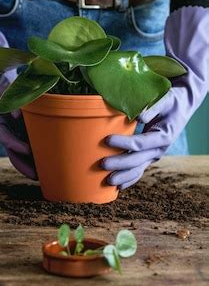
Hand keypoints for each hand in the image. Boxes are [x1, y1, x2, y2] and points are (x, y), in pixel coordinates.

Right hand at [0, 74, 36, 179]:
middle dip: (24, 165)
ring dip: (30, 165)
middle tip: (37, 175)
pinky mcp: (20, 135)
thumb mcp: (6, 90)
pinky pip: (27, 148)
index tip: (27, 150)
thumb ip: (12, 102)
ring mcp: (12, 135)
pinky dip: (35, 156)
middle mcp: (4, 133)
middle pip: (12, 153)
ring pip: (20, 155)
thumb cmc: (4, 86)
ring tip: (45, 175)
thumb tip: (19, 116)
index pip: (4, 137)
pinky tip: (48, 163)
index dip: (15, 145)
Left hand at [102, 6, 208, 189]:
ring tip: (107, 181)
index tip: (107, 140)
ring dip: (123, 177)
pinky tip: (117, 186)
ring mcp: (154, 155)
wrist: (183, 106)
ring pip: (139, 170)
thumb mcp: (165, 99)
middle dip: (119, 164)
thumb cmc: (172, 100)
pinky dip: (129, 179)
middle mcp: (159, 149)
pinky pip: (139, 170)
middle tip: (102, 164)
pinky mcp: (149, 156)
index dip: (123, 143)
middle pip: (137, 160)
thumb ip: (153, 107)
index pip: (141, 143)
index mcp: (163, 136)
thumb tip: (139, 116)